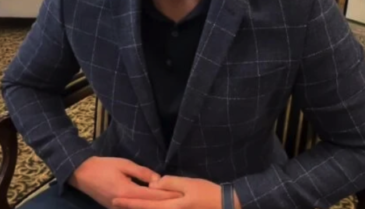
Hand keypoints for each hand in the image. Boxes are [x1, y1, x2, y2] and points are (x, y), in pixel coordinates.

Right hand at [68, 157, 181, 208]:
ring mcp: (117, 208)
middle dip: (164, 203)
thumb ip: (143, 173)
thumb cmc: (104, 166)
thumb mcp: (125, 165)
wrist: (81, 174)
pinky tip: (154, 204)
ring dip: (154, 206)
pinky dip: (144, 207)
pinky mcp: (114, 208)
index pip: (152, 196)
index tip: (181, 194)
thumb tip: (159, 179)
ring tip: (171, 202)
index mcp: (127, 192)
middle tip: (180, 199)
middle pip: (148, 206)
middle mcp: (122, 204)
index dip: (167, 195)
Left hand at [112, 176, 241, 208]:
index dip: (129, 202)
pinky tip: (150, 206)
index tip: (114, 200)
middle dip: (131, 208)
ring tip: (127, 206)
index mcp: (170, 207)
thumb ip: (170, 183)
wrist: (225, 205)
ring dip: (142, 208)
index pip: (144, 205)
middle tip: (114, 203)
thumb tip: (152, 184)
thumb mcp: (190, 184)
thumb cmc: (208, 193)